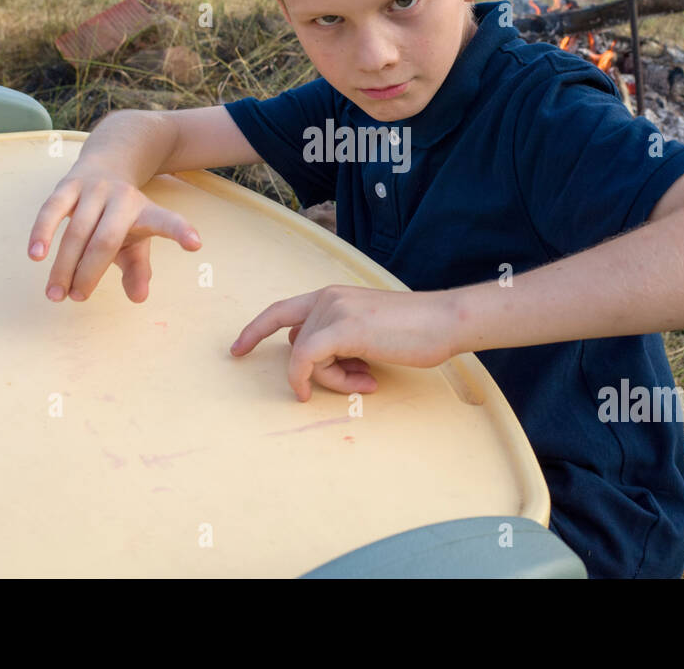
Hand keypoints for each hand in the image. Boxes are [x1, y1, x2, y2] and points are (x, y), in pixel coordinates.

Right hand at [28, 165, 200, 302]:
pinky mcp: (69, 185)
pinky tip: (36, 255)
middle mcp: (123, 199)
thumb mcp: (137, 241)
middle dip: (90, 273)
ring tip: (56, 294)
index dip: (180, 232)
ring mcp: (95, 189)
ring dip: (64, 265)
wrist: (108, 162)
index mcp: (147, 212)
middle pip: (106, 241)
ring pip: (77, 230)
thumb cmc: (122, 216)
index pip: (166, 222)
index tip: (196, 243)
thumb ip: (139, 270)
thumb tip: (139, 298)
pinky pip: (52, 209)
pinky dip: (43, 232)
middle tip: (78, 298)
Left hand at [229, 285, 457, 401]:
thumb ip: (341, 341)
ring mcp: (333, 310)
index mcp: (334, 294)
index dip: (256, 330)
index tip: (238, 349)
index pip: (283, 311)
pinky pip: (306, 360)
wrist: (445, 321)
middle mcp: (328, 297)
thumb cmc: (416, 332)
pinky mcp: (341, 328)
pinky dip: (309, 379)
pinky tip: (332, 388)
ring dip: (333, 378)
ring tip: (367, 379)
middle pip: (297, 342)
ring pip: (306, 356)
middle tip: (329, 387)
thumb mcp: (370, 332)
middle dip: (310, 371)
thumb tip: (321, 366)